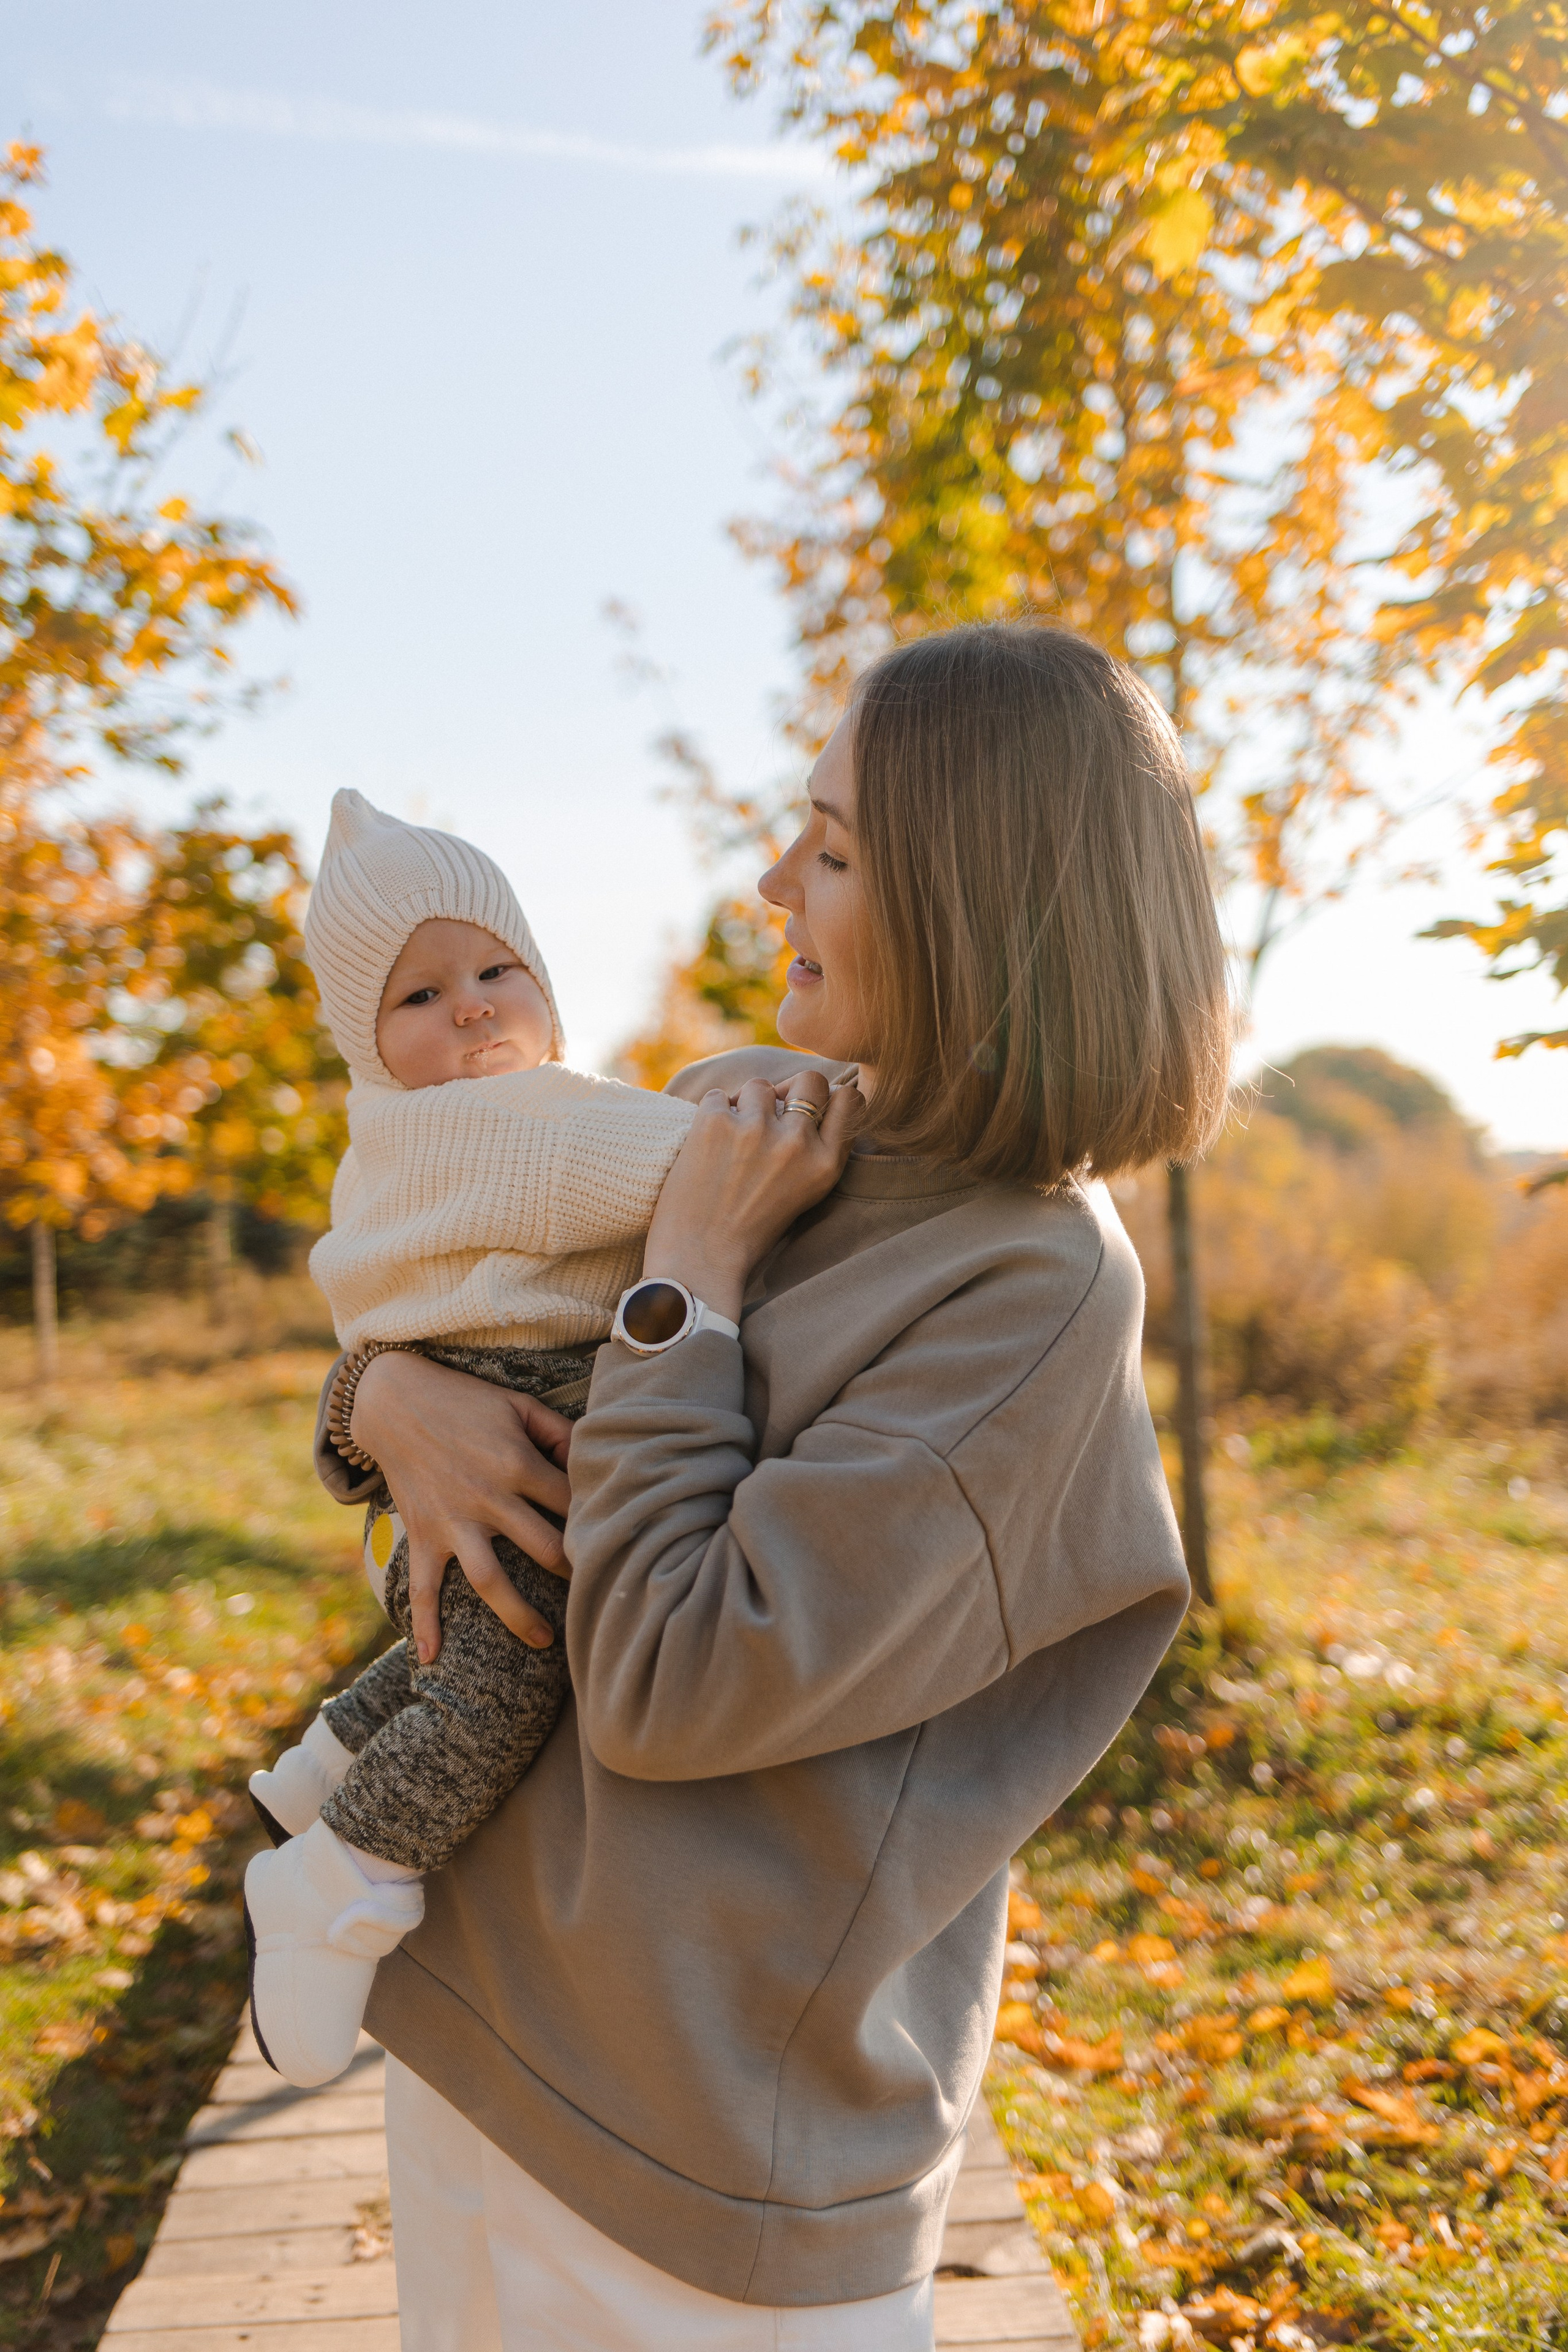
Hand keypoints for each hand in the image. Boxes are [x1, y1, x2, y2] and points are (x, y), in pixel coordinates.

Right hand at [351, 1350, 574, 1664]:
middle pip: (545, 1549)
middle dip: (576, 1573)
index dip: (599, 1521)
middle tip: (600, 1593)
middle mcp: (488, 1498)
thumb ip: (560, 1431)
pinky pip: (421, 1588)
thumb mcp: (518, 1404)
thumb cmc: (465, 1401)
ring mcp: (453, 1522)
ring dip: (520, 1616)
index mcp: (517, 1464)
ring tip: (546, 1642)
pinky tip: (430, 1657)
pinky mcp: (422, 1535)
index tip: (619, 1539)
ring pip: (490, 1581)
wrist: (393, 1400)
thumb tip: (593, 1457)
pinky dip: (424, 1624)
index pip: (572, 1504)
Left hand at [642, 1069, 864, 1319]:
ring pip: (759, 1086)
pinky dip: (711, 1115)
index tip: (809, 1109)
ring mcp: (756, 1129)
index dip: (830, 1096)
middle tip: (770, 1114)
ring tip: (732, 1142)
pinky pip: (717, 1096)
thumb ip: (813, 1148)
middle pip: (810, 1079)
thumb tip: (800, 1096)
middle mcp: (798, 1143)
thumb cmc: (748, 1233)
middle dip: (791, 1089)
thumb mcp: (804, 1194)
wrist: (699, 1261)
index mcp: (826, 1165)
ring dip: (745, 1105)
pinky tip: (707, 1147)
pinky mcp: (714, 1123)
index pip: (849, 1099)